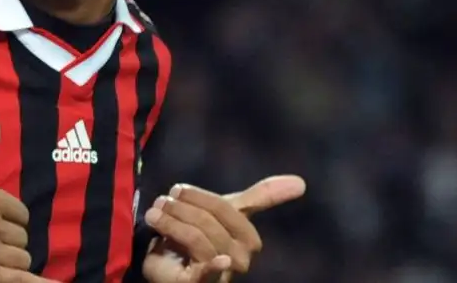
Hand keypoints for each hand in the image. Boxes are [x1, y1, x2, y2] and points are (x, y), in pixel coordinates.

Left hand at [141, 175, 306, 282]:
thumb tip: (301, 182)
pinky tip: (216, 260)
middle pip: (209, 221)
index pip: (224, 208)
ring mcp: (223, 273)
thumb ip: (262, 196)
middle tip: (161, 202)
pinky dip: (213, 265)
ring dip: (171, 222)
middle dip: (181, 208)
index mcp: (249, 239)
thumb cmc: (200, 238)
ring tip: (155, 215)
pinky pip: (208, 269)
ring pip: (198, 237)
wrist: (169, 269)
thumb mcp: (226, 213)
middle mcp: (241, 258)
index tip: (177, 190)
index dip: (198, 196)